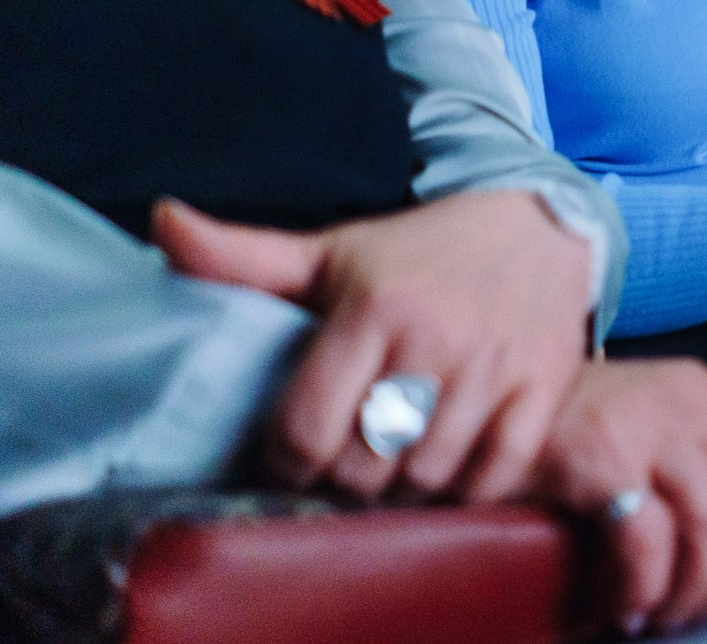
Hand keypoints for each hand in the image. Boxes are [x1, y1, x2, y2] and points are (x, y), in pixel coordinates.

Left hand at [154, 191, 589, 502]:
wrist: (540, 220)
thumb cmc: (421, 249)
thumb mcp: (332, 249)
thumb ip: (243, 255)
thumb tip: (162, 221)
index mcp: (374, 306)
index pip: (309, 430)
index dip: (288, 462)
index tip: (294, 456)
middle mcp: (435, 336)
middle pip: (366, 463)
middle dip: (346, 475)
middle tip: (347, 459)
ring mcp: (495, 364)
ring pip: (428, 473)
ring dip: (405, 484)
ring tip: (395, 463)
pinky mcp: (544, 384)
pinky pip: (497, 472)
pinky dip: (468, 486)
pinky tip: (450, 465)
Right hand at [529, 359, 706, 637]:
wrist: (480, 412)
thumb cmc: (569, 426)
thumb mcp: (653, 406)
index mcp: (706, 390)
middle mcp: (687, 398)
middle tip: (694, 610)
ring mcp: (645, 421)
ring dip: (692, 587)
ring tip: (661, 616)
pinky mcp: (600, 454)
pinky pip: (649, 537)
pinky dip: (644, 586)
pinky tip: (623, 608)